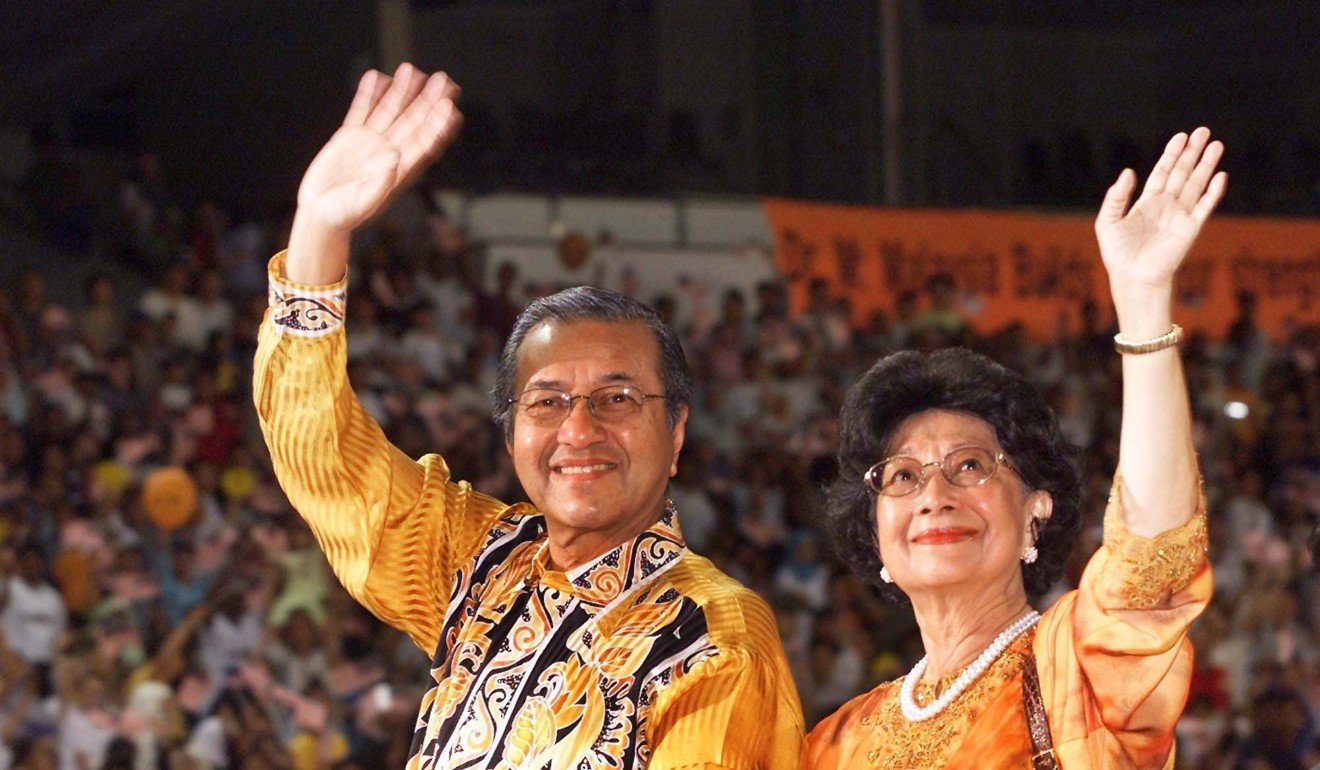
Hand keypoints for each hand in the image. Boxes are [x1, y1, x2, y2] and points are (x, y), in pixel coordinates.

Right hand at [297, 64, 461, 234]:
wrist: (319, 215)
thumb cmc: (343, 216)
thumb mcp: (360, 205)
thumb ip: (378, 184)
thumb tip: (394, 157)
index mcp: (399, 170)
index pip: (424, 144)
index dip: (438, 126)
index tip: (450, 109)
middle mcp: (389, 153)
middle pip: (413, 122)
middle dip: (429, 102)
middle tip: (445, 81)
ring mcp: (370, 143)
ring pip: (391, 112)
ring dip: (402, 92)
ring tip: (412, 70)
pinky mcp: (350, 137)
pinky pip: (361, 111)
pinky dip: (368, 95)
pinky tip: (376, 77)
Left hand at [1095, 128, 1225, 299]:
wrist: (1133, 277)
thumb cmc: (1118, 254)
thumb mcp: (1108, 221)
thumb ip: (1116, 196)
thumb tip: (1128, 171)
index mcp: (1147, 202)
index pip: (1162, 172)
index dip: (1171, 154)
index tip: (1181, 137)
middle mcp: (1166, 206)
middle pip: (1182, 173)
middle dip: (1193, 153)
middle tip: (1204, 132)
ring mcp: (1180, 215)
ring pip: (1196, 184)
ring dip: (1206, 165)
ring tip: (1216, 145)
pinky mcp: (1190, 228)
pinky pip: (1204, 206)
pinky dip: (1213, 192)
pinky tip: (1220, 176)